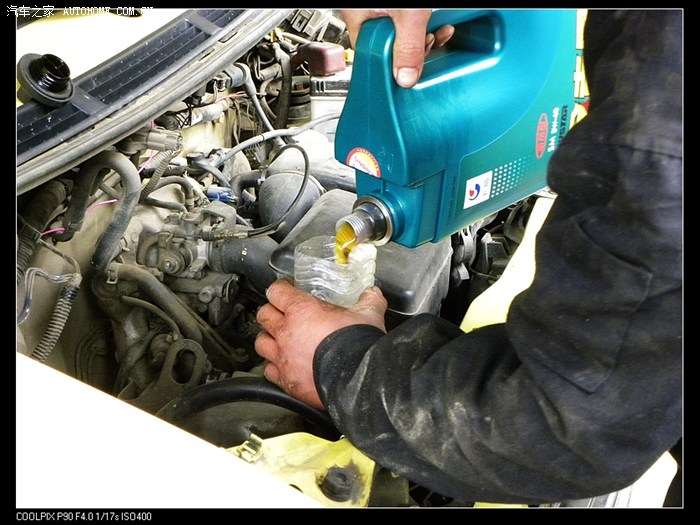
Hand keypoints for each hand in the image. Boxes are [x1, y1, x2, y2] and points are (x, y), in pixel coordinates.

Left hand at [255, 279, 387, 408]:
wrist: (357, 382)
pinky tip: (285, 365)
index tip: (287, 289)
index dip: (281, 288)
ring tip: (279, 339)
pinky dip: (274, 367)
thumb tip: (373, 294)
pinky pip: (269, 371)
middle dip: (271, 311)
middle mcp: (286, 332)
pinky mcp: (286, 381)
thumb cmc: (358, 346)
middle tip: (282, 313)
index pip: (276, 291)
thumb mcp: (369, 315)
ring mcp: (283, 358)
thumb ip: (369, 301)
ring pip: (261, 343)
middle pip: (263, 315)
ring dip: (268, 339)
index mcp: (302, 311)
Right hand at [340, 9, 454, 87]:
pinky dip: (428, 25)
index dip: (389, 66)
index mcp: (359, 18)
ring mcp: (386, 11)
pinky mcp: (402, 9)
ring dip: (425, 38)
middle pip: (391, 47)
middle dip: (414, 51)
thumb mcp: (407, 14)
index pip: (370, 55)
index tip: (406, 73)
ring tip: (437, 33)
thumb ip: (407, 47)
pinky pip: (413, 23)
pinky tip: (440, 25)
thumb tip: (405, 80)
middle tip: (427, 44)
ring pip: (404, 36)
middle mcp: (369, 15)